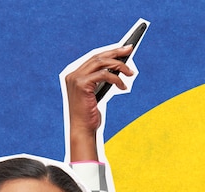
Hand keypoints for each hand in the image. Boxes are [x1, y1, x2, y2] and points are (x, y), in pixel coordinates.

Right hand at [63, 44, 133, 160]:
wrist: (82, 129)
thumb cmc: (90, 115)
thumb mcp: (97, 94)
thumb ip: (102, 81)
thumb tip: (118, 69)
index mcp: (75, 75)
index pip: (94, 58)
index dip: (109, 52)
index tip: (122, 49)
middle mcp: (73, 74)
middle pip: (97, 57)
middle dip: (115, 52)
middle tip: (130, 49)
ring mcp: (76, 78)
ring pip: (101, 63)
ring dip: (119, 66)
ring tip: (131, 72)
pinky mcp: (81, 84)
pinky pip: (104, 75)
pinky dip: (116, 79)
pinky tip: (123, 86)